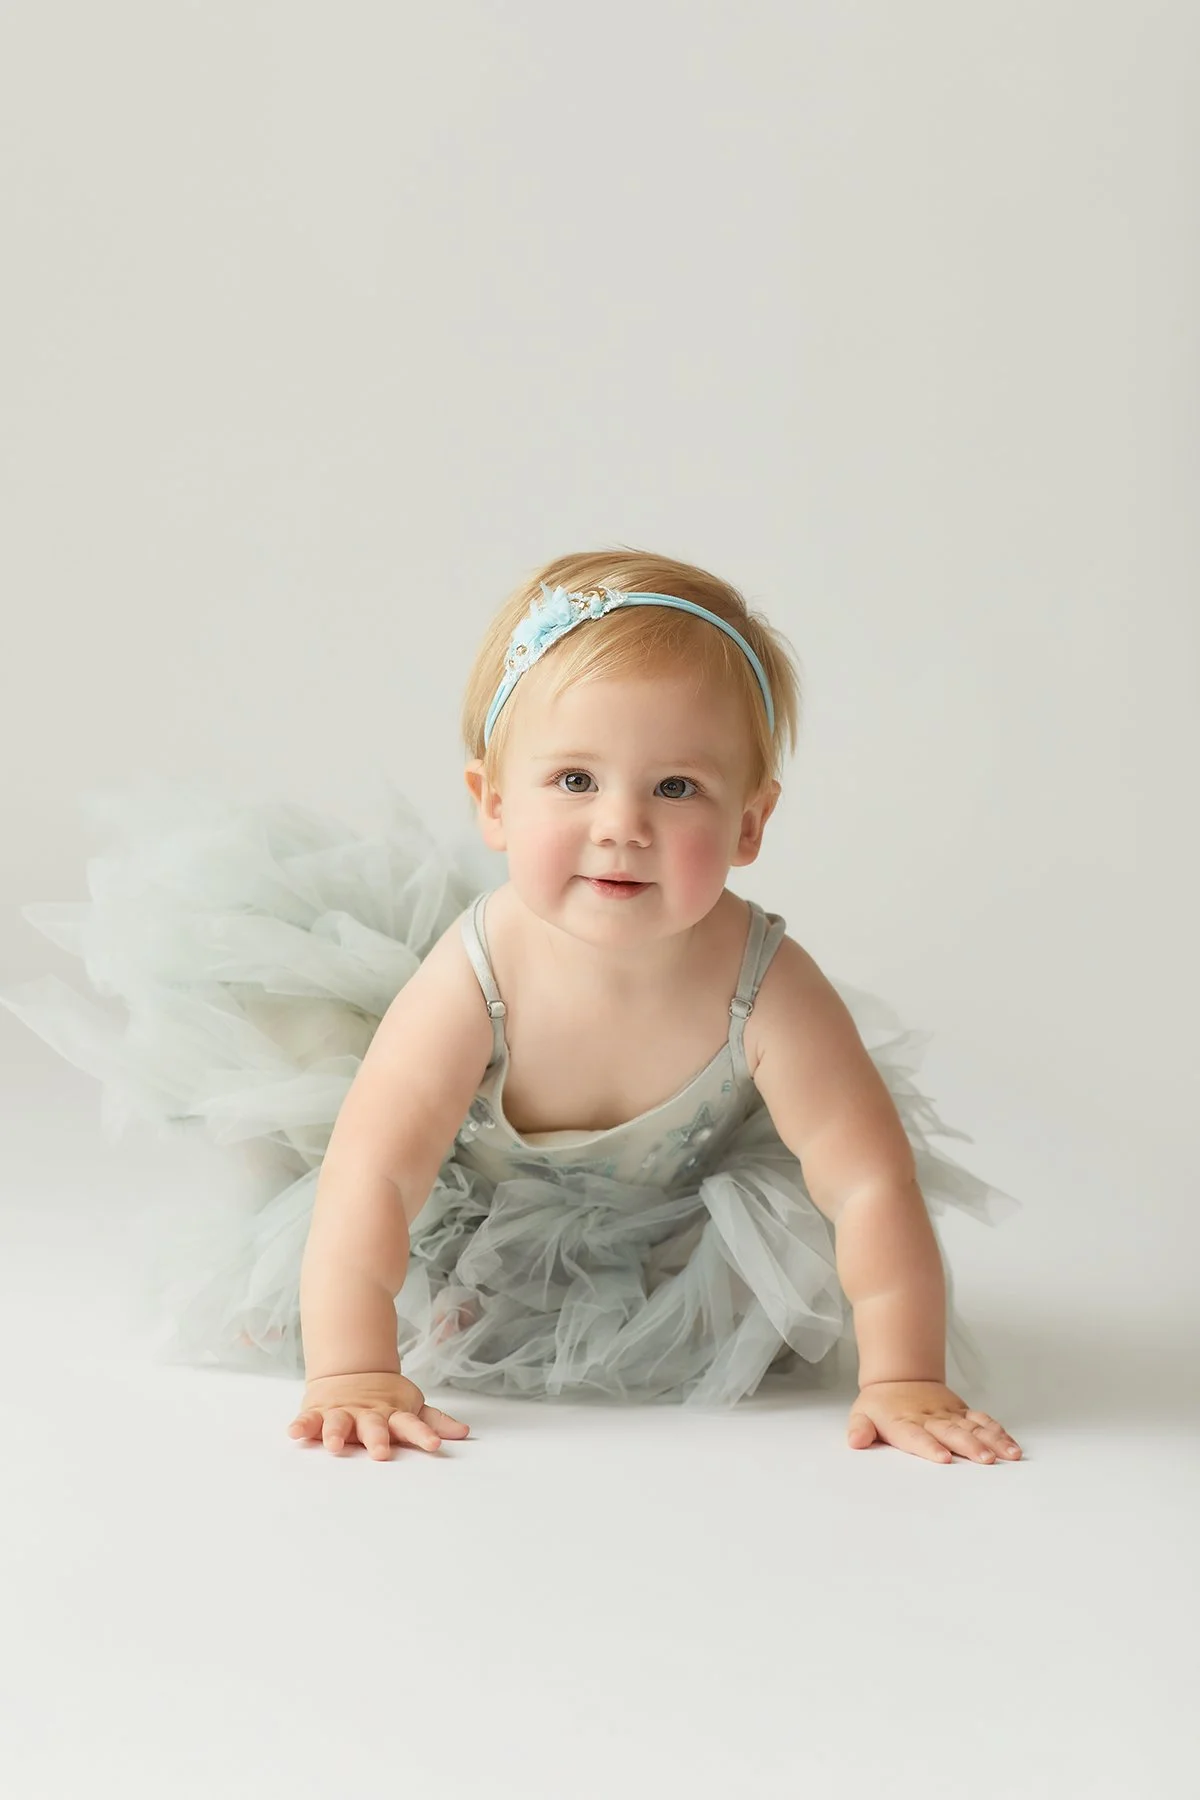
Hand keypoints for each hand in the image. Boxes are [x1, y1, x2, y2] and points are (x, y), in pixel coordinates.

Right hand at [287, 1370, 470, 1460]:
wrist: (350, 1371)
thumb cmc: (386, 1400)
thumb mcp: (411, 1407)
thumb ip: (433, 1422)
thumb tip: (463, 1433)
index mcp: (393, 1414)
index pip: (411, 1424)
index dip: (423, 1434)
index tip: (434, 1445)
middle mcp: (368, 1414)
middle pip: (374, 1426)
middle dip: (376, 1439)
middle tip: (380, 1452)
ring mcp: (342, 1413)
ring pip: (339, 1423)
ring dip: (336, 1433)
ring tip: (335, 1446)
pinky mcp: (319, 1412)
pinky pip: (308, 1420)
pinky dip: (301, 1425)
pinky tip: (294, 1433)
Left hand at [847, 1380, 1022, 1463]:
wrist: (900, 1375)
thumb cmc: (880, 1404)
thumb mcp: (861, 1414)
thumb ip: (860, 1429)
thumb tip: (854, 1441)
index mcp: (904, 1422)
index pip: (916, 1436)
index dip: (929, 1447)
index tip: (943, 1458)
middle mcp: (930, 1418)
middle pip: (952, 1432)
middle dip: (970, 1446)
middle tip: (986, 1460)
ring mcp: (949, 1414)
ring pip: (973, 1427)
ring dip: (992, 1441)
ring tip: (1009, 1455)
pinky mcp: (962, 1412)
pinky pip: (983, 1421)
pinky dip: (999, 1433)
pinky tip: (1012, 1447)